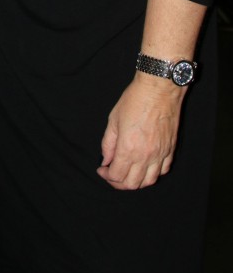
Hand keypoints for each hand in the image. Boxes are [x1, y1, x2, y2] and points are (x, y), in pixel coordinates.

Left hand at [97, 72, 185, 189]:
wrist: (159, 89)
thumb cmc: (135, 100)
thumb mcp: (114, 119)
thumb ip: (108, 143)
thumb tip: (106, 160)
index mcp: (128, 148)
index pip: (116, 176)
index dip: (106, 176)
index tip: (102, 169)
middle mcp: (145, 156)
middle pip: (132, 184)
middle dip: (118, 183)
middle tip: (111, 174)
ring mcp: (160, 154)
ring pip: (149, 181)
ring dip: (136, 182)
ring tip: (128, 173)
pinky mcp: (170, 149)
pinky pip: (163, 170)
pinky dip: (152, 174)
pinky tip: (145, 167)